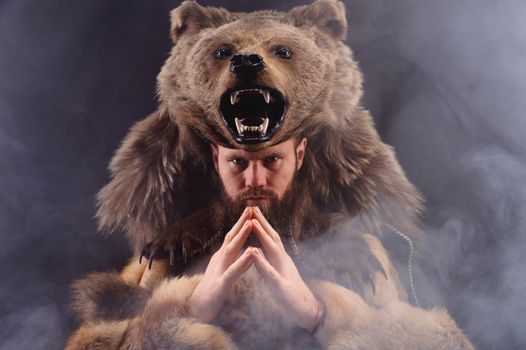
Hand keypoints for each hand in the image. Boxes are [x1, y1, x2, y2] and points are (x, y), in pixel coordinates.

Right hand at [188, 207, 254, 322]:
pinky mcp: (221, 284)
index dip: (242, 224)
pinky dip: (242, 261)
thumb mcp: (228, 274)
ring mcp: (219, 270)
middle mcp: (219, 260)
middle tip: (251, 208)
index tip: (252, 211)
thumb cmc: (214, 292)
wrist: (197, 310)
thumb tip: (251, 253)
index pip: (233, 237)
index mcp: (223, 258)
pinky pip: (233, 271)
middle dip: (242, 222)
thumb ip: (240, 264)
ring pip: (231, 250)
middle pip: (231, 237)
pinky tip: (251, 253)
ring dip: (241, 236)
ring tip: (251, 223)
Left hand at [251, 207, 324, 332]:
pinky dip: (262, 261)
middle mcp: (284, 261)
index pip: (270, 237)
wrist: (307, 311)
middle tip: (251, 207)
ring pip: (273, 250)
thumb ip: (268, 261)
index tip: (251, 210)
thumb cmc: (290, 292)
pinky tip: (254, 253)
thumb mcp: (277, 273)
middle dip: (261, 222)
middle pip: (272, 237)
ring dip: (263, 235)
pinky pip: (271, 272)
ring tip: (252, 222)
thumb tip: (257, 249)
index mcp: (280, 259)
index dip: (261, 224)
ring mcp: (284, 272)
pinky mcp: (282, 286)